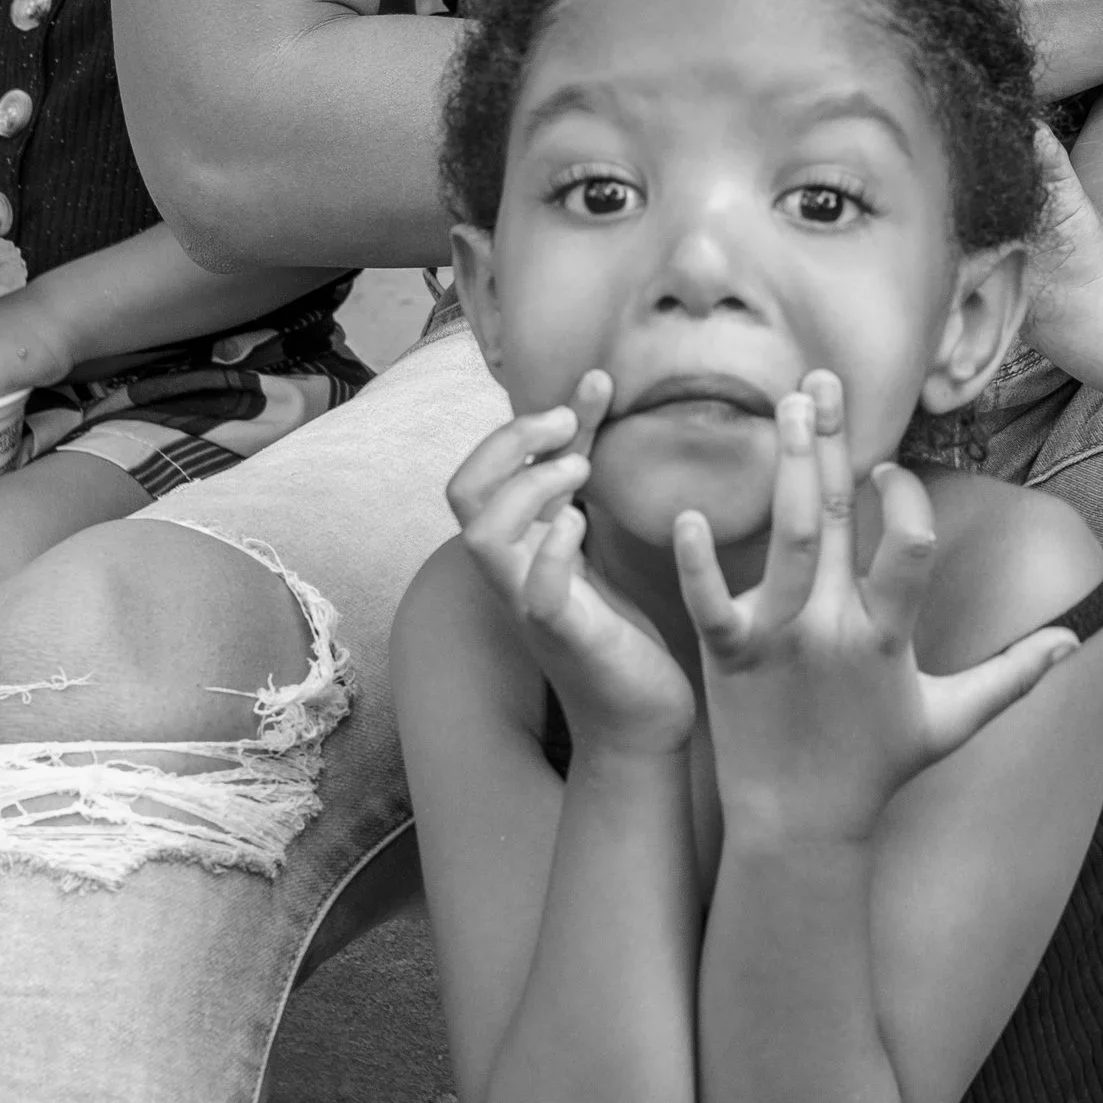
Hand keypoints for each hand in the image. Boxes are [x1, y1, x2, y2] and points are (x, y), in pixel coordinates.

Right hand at [448, 375, 693, 760]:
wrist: (641, 717)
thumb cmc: (618, 629)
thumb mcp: (596, 537)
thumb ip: (584, 475)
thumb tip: (591, 392)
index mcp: (517, 547)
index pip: (484, 470)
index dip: (525, 419)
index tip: (593, 385)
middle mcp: (511, 572)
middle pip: (462, 493)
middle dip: (507, 442)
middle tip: (568, 425)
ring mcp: (531, 605)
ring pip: (483, 537)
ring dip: (527, 488)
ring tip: (582, 471)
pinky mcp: (567, 637)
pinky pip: (537, 592)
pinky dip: (553, 549)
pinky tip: (583, 525)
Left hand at [674, 374, 1078, 847]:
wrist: (798, 830)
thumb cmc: (874, 772)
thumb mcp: (950, 722)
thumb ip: (1011, 675)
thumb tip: (1073, 639)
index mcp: (887, 638)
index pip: (908, 546)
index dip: (902, 500)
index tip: (887, 467)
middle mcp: (833, 630)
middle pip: (835, 521)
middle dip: (830, 444)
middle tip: (824, 380)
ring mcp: (777, 641)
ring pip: (784, 541)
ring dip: (784, 468)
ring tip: (784, 404)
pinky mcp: (727, 657)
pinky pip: (710, 603)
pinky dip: (700, 563)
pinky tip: (689, 514)